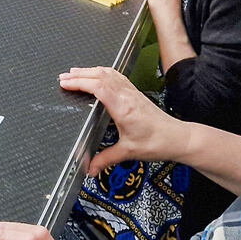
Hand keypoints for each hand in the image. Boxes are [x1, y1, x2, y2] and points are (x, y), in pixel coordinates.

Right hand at [59, 66, 190, 174]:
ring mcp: (132, 92)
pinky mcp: (135, 93)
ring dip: (90, 71)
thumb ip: (106, 159)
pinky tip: (98, 73)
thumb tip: (89, 168)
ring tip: (74, 72)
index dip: (80, 82)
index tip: (65, 83)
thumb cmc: (156, 143)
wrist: (177, 138)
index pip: (98, 87)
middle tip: (63, 77)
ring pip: (108, 73)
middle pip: (100, 76)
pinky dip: (103, 72)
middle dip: (79, 75)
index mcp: (123, 107)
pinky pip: (117, 76)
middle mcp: (127, 95)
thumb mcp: (128, 152)